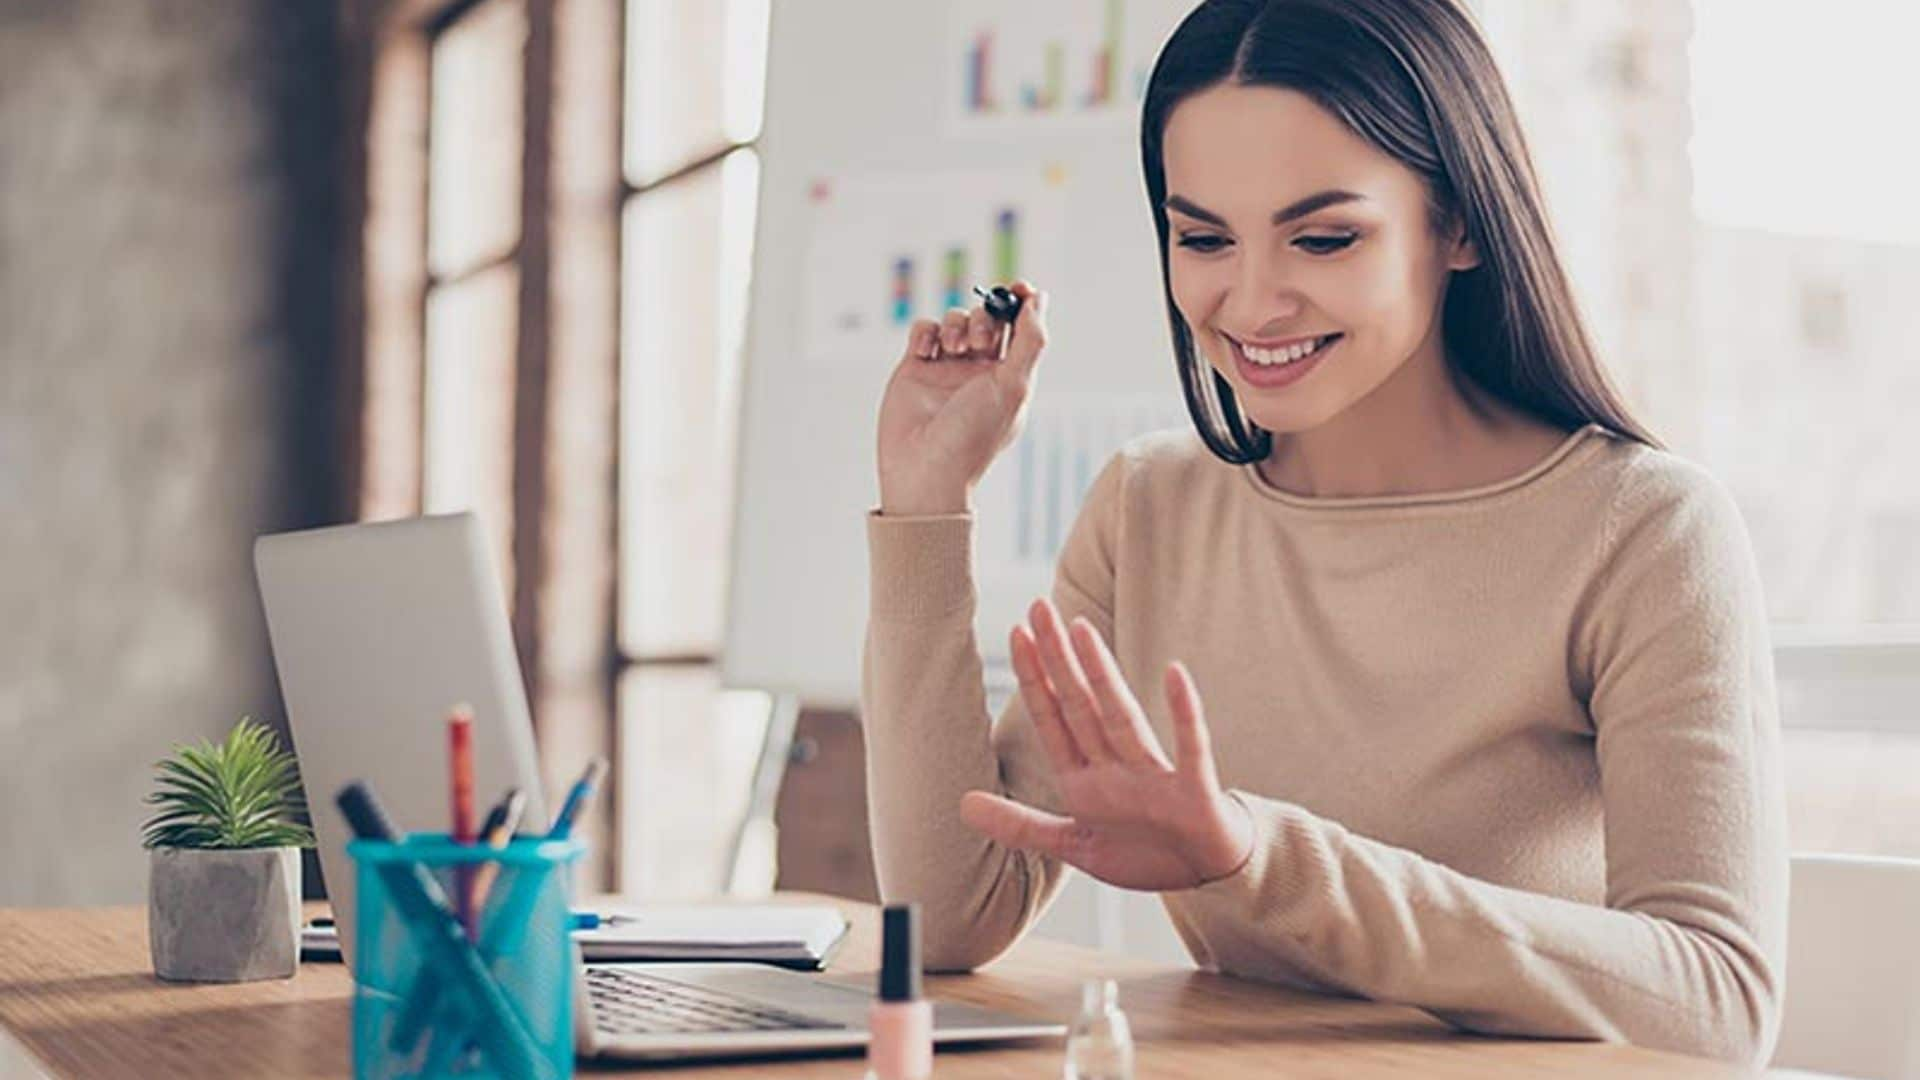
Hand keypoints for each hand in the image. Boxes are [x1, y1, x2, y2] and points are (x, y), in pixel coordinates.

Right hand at [875, 281, 1047, 515]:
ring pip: (955, 319)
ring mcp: (946, 368)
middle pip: (988, 317)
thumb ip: (1030, 341)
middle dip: (986, 317)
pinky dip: (926, 332)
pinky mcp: (914, 368)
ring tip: (953, 349)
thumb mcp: (1014, 387)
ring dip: (956, 324)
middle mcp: (980, 370)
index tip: (1020, 287)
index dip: (1022, 302)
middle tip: (980, 341)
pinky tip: (926, 353)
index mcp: (1010, 376)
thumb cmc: (973, 437)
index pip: (1021, 327)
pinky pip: (923, 329)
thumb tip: (1038, 299)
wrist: (923, 470)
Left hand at [958, 598, 1254, 891]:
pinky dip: (1183, 714)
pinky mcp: (1194, 791)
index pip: (1052, 720)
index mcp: (1084, 780)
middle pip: (1080, 705)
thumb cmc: (1145, 851)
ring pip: (1121, 717)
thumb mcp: (1073, 844)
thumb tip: (961, 805)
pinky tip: (1175, 674)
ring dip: (1102, 676)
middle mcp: (1115, 768)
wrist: (1207, 876)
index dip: (1033, 678)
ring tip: (1082, 631)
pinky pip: (1189, 747)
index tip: (1016, 633)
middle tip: (1039, 607)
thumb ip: (1021, 826)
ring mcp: (1154, 776)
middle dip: (1057, 659)